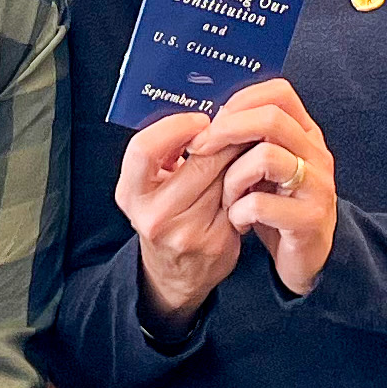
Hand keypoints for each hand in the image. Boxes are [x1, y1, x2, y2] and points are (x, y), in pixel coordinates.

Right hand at [118, 107, 243, 332]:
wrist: (175, 273)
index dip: (174, 127)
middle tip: (239, 119)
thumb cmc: (163, 215)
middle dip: (223, 137)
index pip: (145, 149)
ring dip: (241, 155)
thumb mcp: (148, 185)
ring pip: (224, 178)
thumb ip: (163, 152)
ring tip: (250, 138)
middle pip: (198, 162)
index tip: (198, 120)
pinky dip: (249, 179)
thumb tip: (198, 115)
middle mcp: (154, 216)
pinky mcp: (217, 243)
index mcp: (131, 195)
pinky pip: (239, 198)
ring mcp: (187, 233)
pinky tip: (254, 168)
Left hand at [204, 79, 337, 296]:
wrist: (307, 261)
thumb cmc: (277, 211)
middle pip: (271, 118)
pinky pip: (262, 204)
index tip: (211, 124)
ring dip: (233, 177)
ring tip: (227, 198)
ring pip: (267, 157)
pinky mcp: (309, 220)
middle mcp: (316, 154)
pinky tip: (238, 222)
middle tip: (200, 150)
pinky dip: (239, 212)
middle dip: (226, 131)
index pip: (279, 93)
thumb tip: (208, 122)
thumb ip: (246, 143)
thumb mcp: (263, 170)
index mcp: (304, 135)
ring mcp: (317, 186)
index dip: (241, 101)